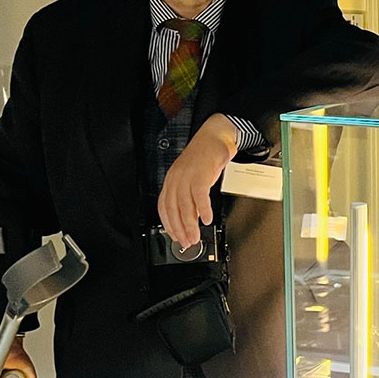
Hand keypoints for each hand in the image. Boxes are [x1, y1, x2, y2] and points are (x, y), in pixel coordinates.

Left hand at [158, 113, 237, 247]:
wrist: (214, 136)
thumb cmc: (205, 158)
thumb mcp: (193, 178)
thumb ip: (190, 197)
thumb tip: (192, 218)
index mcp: (171, 180)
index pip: (164, 207)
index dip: (169, 225)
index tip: (175, 237)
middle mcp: (176, 178)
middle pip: (173, 209)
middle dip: (180, 229)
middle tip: (187, 241)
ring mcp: (187, 176)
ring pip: (185, 205)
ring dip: (190, 225)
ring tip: (196, 236)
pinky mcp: (201, 174)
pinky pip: (200, 196)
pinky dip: (203, 210)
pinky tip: (206, 220)